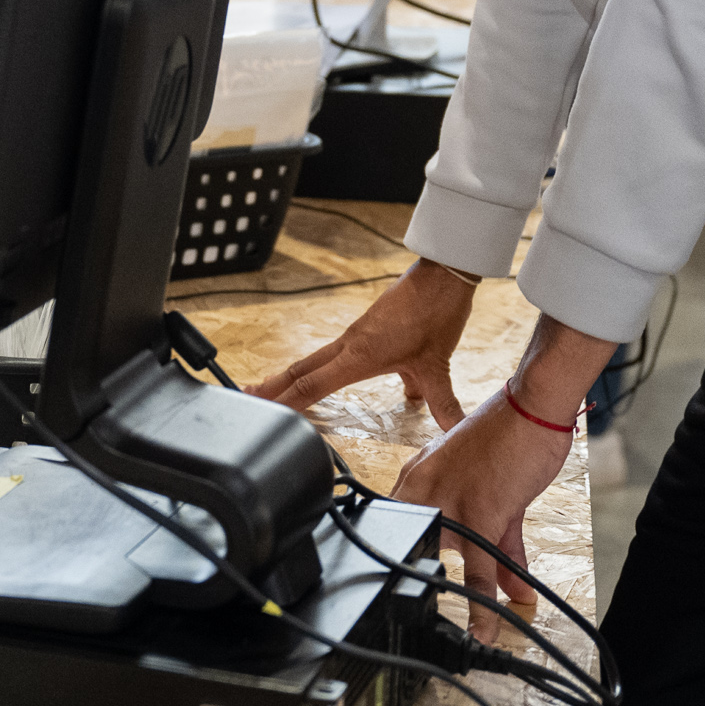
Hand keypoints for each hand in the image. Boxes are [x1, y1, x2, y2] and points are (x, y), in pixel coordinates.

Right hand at [250, 259, 481, 434]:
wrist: (443, 275)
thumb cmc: (435, 313)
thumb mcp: (438, 364)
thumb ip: (443, 402)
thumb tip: (456, 430)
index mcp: (359, 355)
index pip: (313, 384)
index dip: (288, 402)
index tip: (267, 413)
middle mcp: (350, 344)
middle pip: (302, 369)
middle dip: (274, 387)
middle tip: (248, 399)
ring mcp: (356, 335)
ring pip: (315, 360)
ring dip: (291, 375)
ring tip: (271, 388)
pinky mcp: (366, 329)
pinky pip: (333, 353)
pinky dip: (317, 366)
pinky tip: (322, 374)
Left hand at [387, 384, 572, 642]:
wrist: (532, 406)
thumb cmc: (511, 437)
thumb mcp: (494, 489)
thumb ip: (499, 540)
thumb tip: (510, 586)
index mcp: (417, 476)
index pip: (399, 523)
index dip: (407, 556)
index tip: (407, 584)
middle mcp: (423, 488)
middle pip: (424, 544)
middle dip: (439, 572)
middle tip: (443, 601)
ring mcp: (448, 501)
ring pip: (451, 558)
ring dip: (464, 596)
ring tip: (472, 630)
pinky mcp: (479, 512)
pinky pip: (477, 567)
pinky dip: (483, 604)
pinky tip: (485, 630)